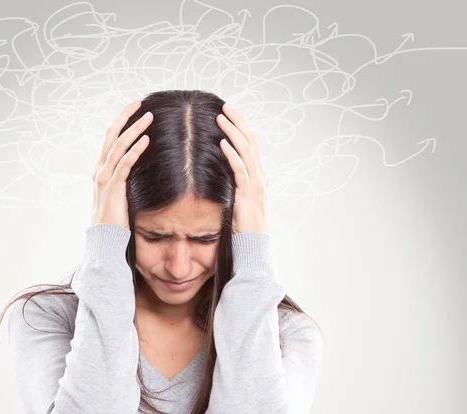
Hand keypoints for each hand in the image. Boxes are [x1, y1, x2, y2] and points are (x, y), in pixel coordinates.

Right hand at [91, 99, 153, 228]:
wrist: (104, 240)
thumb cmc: (114, 222)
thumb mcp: (120, 197)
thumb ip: (126, 182)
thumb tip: (142, 174)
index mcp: (101, 171)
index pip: (110, 140)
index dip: (121, 123)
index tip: (135, 110)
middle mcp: (100, 170)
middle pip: (111, 136)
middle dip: (125, 117)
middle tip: (139, 102)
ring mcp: (104, 178)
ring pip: (118, 146)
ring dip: (134, 129)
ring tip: (149, 117)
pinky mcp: (113, 187)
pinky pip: (124, 163)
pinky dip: (135, 149)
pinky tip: (147, 140)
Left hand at [216, 103, 269, 233]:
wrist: (253, 240)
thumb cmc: (244, 221)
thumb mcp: (240, 197)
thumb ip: (236, 183)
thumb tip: (225, 172)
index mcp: (258, 174)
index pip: (251, 143)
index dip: (241, 126)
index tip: (228, 112)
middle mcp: (259, 174)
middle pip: (250, 141)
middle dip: (237, 122)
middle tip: (224, 107)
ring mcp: (255, 183)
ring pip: (245, 151)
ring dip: (232, 132)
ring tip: (220, 118)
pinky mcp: (248, 192)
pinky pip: (240, 169)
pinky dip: (231, 155)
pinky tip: (222, 143)